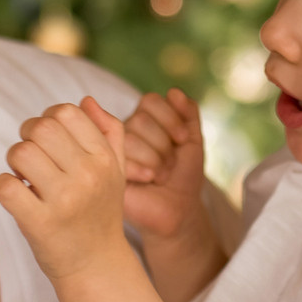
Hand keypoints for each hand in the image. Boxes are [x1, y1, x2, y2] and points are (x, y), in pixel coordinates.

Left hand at [0, 98, 132, 281]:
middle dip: (27, 136)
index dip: (48, 117)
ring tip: (24, 176)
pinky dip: (4, 187)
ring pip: (20, 153)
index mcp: (104, 159)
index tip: (47, 139)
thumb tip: (86, 100)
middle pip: (41, 128)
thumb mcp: (117, 172)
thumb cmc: (100, 213)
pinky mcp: (40, 223)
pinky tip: (18, 196)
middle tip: (30, 156)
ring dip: (14, 161)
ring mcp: (64, 200)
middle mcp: (88, 176)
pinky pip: (5, 187)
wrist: (97, 266)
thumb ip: (110, 132)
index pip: (67, 111)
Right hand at [121, 88, 212, 244]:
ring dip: (155, 159)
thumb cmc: (183, 175)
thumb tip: (174, 92)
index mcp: (144, 119)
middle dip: (164, 145)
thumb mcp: (192, 141)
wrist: (178, 209)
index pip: (150, 100)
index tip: (182, 140)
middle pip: (140, 120)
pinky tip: (149, 179)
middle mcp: (125, 131)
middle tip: (170, 164)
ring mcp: (113, 151)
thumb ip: (188, 114)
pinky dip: (142, 169)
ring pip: (131, 139)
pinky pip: (121, 159)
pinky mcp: (109, 171)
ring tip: (161, 175)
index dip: (170, 118)